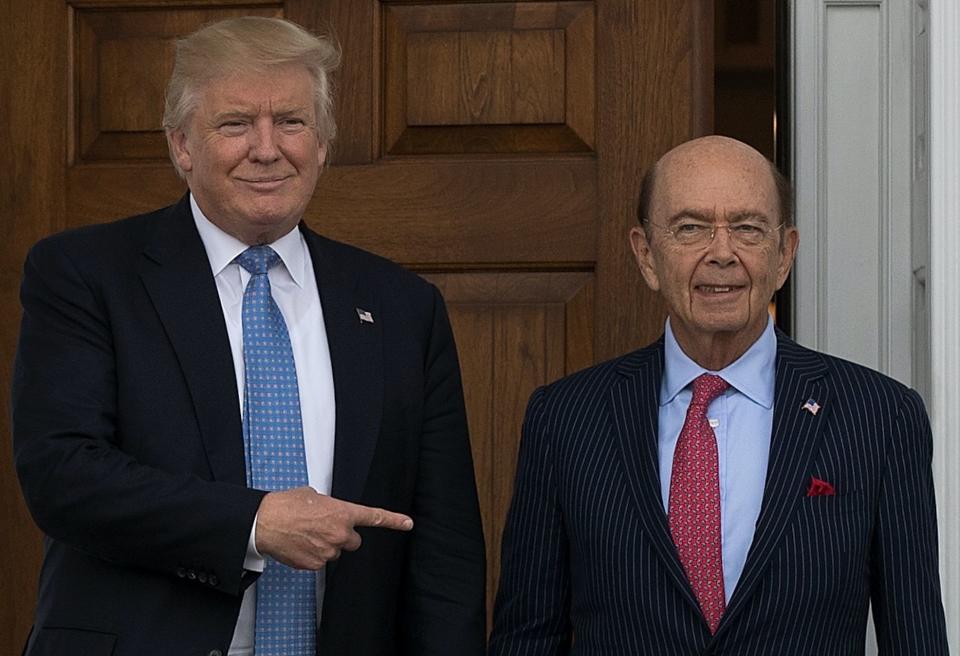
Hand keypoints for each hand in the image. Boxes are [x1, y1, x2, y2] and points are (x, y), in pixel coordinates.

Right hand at [254, 486, 412, 569]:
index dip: (394, 521)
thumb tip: (327, 511)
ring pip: (335, 552)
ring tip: (306, 535)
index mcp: (343, 513)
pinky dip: (312, 555)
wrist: (264, 522)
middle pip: (353, 541)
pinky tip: (300, 545)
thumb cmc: (286, 505)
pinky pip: (320, 561)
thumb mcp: (313, 496)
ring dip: (326, 545)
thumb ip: (329, 506)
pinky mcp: (315, 565)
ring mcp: (328, 551)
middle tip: (324, 529)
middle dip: (343, 537)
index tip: (408, 523)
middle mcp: (340, 533)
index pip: (374, 517)